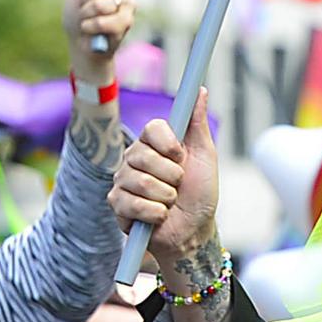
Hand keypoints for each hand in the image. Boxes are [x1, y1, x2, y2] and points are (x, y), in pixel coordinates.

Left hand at [67, 0, 134, 75]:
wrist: (79, 43)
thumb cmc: (77, 15)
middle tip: (83, 6)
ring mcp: (128, 8)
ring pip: (101, 3)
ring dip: (86, 13)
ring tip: (86, 20)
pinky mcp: (126, 25)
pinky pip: (103, 20)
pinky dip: (90, 26)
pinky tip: (90, 30)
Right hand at [114, 119, 220, 265]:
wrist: (194, 231)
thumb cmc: (200, 193)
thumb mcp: (204, 156)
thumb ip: (197, 123)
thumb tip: (201, 90)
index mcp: (153, 143)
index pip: (152, 128)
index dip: (169, 144)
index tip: (181, 157)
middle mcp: (133, 158)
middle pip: (144, 155)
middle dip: (172, 176)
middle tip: (178, 186)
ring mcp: (122, 181)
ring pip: (140, 181)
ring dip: (166, 197)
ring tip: (170, 203)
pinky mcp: (117, 204)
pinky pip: (133, 204)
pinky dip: (156, 214)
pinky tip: (159, 216)